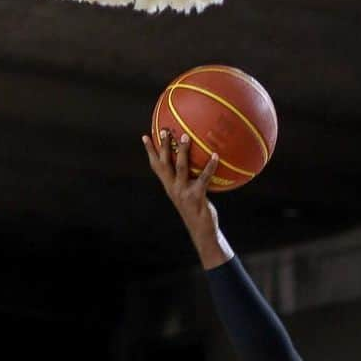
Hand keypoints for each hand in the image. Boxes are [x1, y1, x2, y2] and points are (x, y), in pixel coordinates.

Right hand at [142, 129, 227, 264]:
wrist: (201, 231)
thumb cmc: (198, 211)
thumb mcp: (190, 194)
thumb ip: (190, 180)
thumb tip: (199, 163)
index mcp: (169, 186)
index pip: (156, 166)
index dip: (150, 151)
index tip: (145, 136)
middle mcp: (173, 188)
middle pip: (165, 163)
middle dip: (164, 146)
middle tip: (165, 129)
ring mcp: (183, 192)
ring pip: (180, 167)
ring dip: (183, 151)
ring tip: (185, 136)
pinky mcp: (196, 196)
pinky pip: (203, 178)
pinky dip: (209, 166)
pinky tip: (215, 155)